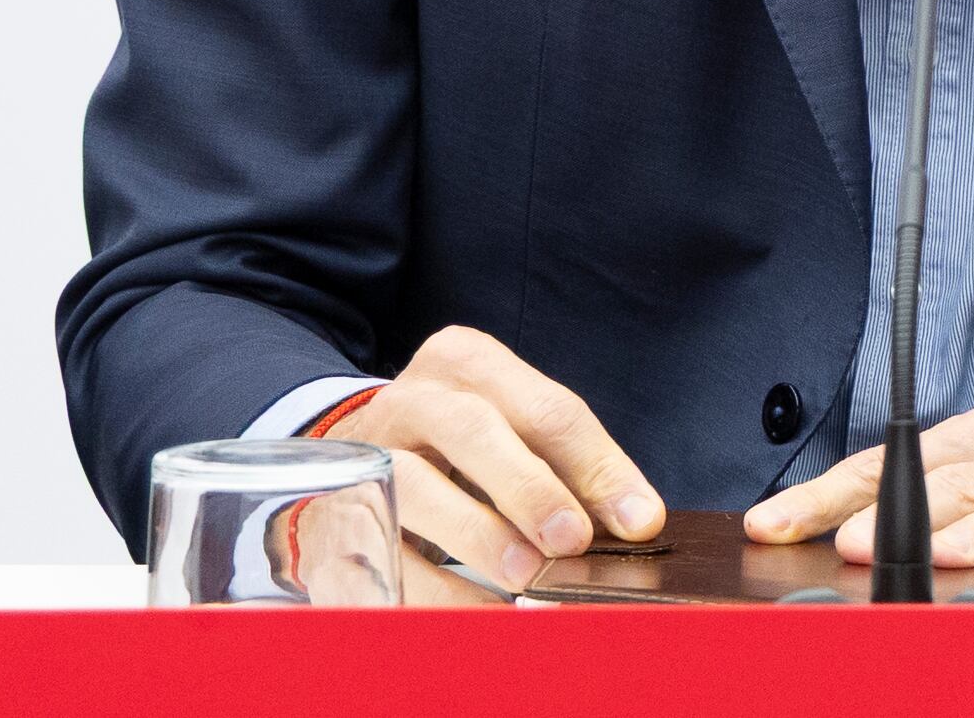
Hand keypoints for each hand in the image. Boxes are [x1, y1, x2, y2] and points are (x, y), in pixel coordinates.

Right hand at [326, 325, 663, 601]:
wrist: (344, 459)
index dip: (598, 466)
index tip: (639, 520)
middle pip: (473, 431)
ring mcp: (364, 456)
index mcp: (466, 362)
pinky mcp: (335, 518)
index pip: (548, 409)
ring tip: (526, 577)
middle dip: (531, 489)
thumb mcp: (513, 432)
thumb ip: (572, 468)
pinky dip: (432, 588)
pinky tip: (477, 612)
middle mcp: (411, 399)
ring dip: (479, 537)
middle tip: (574, 541)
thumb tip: (636, 521)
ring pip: (417, 488)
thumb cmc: (458, 446)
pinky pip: (383, 554)